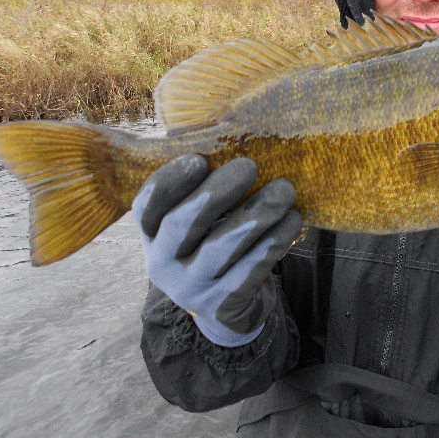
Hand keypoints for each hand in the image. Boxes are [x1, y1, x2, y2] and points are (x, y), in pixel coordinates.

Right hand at [133, 154, 301, 345]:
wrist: (227, 305)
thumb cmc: (214, 242)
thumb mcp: (199, 218)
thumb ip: (203, 185)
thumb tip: (231, 132)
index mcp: (151, 235)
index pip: (146, 207)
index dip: (169, 182)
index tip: (198, 159)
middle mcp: (162, 264)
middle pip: (181, 224)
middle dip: (217, 192)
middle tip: (249, 166)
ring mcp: (191, 288)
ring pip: (221, 248)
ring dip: (256, 215)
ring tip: (284, 191)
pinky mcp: (223, 305)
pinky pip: (250, 270)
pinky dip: (273, 242)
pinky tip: (292, 220)